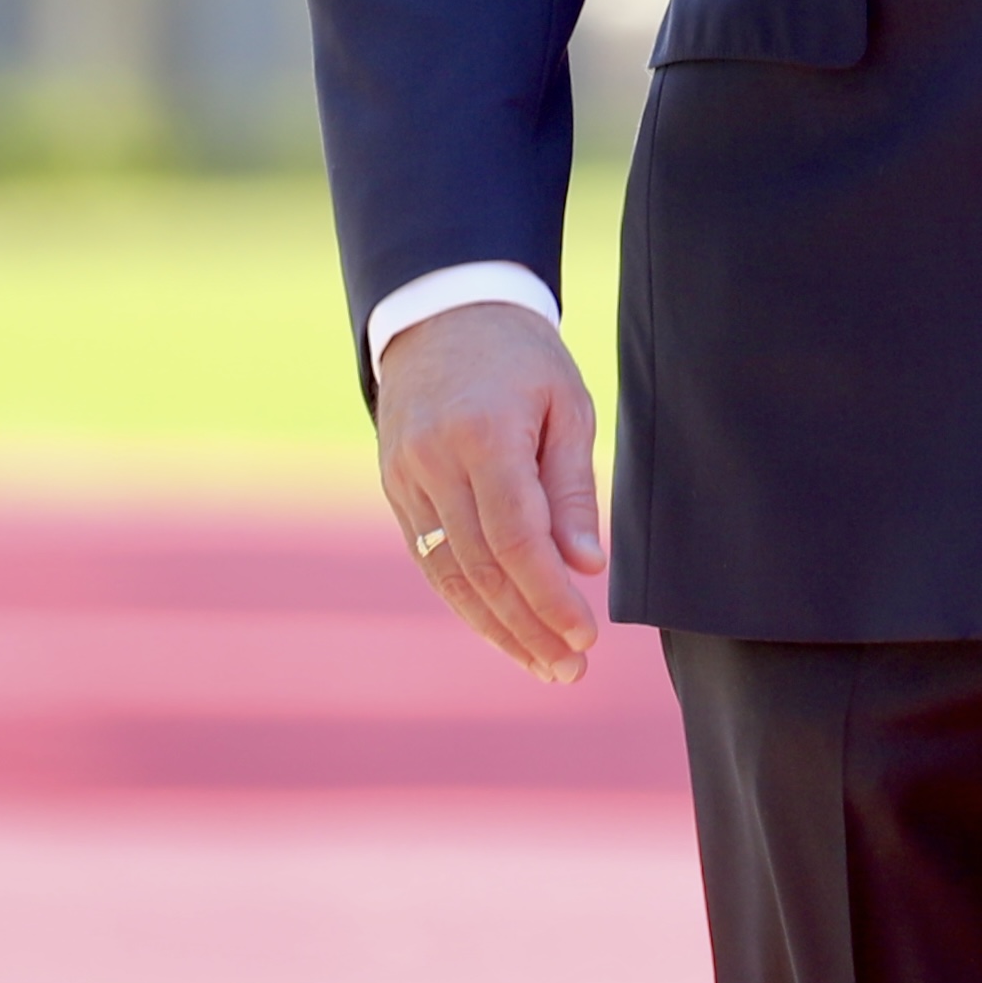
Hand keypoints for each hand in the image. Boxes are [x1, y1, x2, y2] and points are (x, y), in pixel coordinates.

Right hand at [375, 299, 606, 682]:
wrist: (442, 313)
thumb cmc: (522, 357)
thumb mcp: (567, 406)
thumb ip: (573, 489)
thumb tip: (586, 566)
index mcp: (483, 437)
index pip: (517, 540)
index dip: (549, 596)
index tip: (586, 635)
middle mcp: (433, 464)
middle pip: (481, 568)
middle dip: (527, 627)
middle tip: (570, 669)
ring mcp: (405, 480)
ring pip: (448, 574)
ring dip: (495, 628)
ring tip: (542, 665)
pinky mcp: (395, 489)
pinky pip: (430, 558)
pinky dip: (465, 599)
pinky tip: (500, 629)